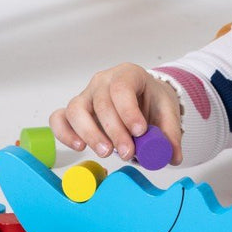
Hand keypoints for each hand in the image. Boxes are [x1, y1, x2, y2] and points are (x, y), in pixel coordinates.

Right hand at [49, 63, 182, 165]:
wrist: (144, 99)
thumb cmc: (152, 102)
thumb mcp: (167, 113)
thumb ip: (170, 134)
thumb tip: (172, 156)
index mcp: (128, 74)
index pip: (122, 87)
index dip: (128, 111)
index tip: (139, 131)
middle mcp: (103, 81)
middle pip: (101, 101)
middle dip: (114, 130)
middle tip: (127, 152)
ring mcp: (86, 94)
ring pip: (76, 109)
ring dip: (90, 133)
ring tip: (106, 152)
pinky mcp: (75, 111)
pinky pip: (60, 118)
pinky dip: (65, 133)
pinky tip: (80, 147)